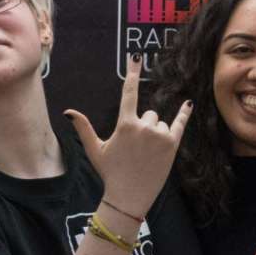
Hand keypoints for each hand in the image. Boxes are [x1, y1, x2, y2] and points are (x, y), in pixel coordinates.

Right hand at [65, 54, 191, 217]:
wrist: (129, 197)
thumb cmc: (110, 173)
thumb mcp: (95, 150)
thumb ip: (83, 128)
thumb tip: (68, 112)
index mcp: (125, 125)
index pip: (129, 93)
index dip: (132, 73)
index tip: (136, 57)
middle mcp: (145, 126)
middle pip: (148, 114)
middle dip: (142, 126)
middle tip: (135, 149)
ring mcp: (160, 135)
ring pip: (160, 123)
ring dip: (155, 133)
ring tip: (147, 154)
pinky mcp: (173, 144)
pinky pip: (179, 124)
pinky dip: (183, 114)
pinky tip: (187, 105)